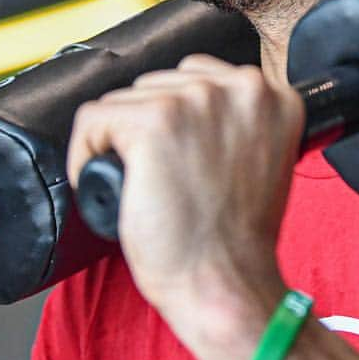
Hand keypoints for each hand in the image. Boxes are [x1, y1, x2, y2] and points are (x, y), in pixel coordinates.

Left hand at [67, 56, 304, 332]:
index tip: (176, 157)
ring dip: (119, 142)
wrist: (226, 283)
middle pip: (158, 84)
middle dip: (148, 129)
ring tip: (140, 185)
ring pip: (124, 100)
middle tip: (160, 178)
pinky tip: (110, 187)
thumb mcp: (261, 156)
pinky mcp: (153, 121)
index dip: (177, 121)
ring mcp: (196, 100)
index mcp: (272, 93)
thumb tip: (189, 104)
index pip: (197, 76)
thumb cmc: (237, 237)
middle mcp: (241, 86)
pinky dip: (86, 155)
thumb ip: (237, 119)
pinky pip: (92, 119)